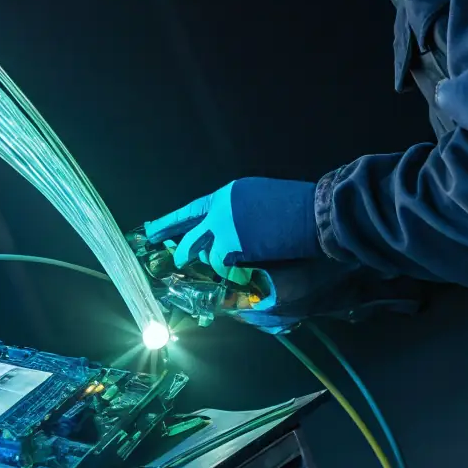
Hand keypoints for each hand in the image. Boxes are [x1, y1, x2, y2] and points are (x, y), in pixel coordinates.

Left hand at [144, 178, 323, 285]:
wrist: (315, 213)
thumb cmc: (295, 206)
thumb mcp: (258, 199)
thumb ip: (235, 213)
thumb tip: (221, 233)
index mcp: (227, 194)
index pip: (192, 210)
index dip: (172, 222)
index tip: (152, 229)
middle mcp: (220, 209)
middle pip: (191, 236)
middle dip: (181, 252)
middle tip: (175, 260)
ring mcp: (225, 228)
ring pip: (209, 257)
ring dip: (221, 265)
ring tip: (238, 265)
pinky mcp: (234, 247)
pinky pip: (225, 267)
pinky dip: (234, 273)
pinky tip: (249, 270)